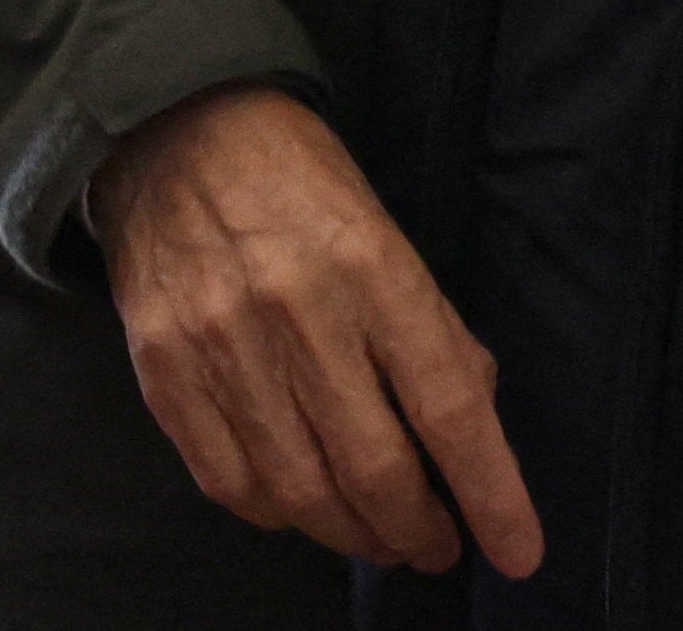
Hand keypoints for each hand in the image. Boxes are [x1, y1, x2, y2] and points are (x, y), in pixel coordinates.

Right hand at [88, 84, 544, 578]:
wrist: (176, 132)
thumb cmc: (303, 182)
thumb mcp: (389, 232)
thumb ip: (432, 326)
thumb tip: (470, 418)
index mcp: (375, 270)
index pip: (448, 406)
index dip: (490, 490)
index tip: (518, 550)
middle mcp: (300, 315)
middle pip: (373, 466)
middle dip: (417, 530)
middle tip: (439, 548)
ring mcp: (223, 348)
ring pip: (300, 490)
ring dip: (352, 535)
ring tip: (382, 541)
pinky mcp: (163, 372)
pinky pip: (227, 480)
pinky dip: (276, 515)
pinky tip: (305, 513)